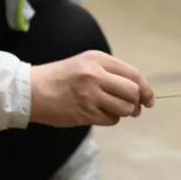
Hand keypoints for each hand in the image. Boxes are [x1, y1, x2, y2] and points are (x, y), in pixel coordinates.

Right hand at [30, 50, 154, 126]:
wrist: (31, 90)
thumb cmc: (61, 77)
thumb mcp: (86, 63)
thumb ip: (111, 72)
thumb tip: (139, 90)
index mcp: (97, 59)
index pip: (133, 74)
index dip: (145, 88)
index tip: (149, 98)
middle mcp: (95, 75)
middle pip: (132, 92)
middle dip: (137, 103)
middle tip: (135, 108)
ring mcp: (89, 95)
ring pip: (124, 108)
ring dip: (124, 112)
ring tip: (114, 109)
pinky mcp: (84, 112)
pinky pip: (111, 119)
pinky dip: (111, 119)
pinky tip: (100, 113)